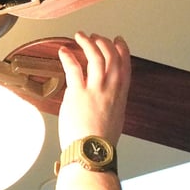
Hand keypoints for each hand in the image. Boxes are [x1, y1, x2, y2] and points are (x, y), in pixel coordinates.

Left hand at [57, 32, 130, 148]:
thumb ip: (111, 106)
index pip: (125, 66)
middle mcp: (110, 90)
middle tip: (96, 38)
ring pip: (96, 57)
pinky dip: (69, 56)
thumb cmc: (100, 144)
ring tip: (81, 36)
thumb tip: (105, 102)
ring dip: (88, 43)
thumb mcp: (114, 121)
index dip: (122, 50)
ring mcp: (95, 90)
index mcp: (120, 97)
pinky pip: (74, 67)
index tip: (118, 42)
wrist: (92, 152)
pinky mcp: (78, 93)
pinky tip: (64, 51)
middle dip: (104, 43)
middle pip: (111, 57)